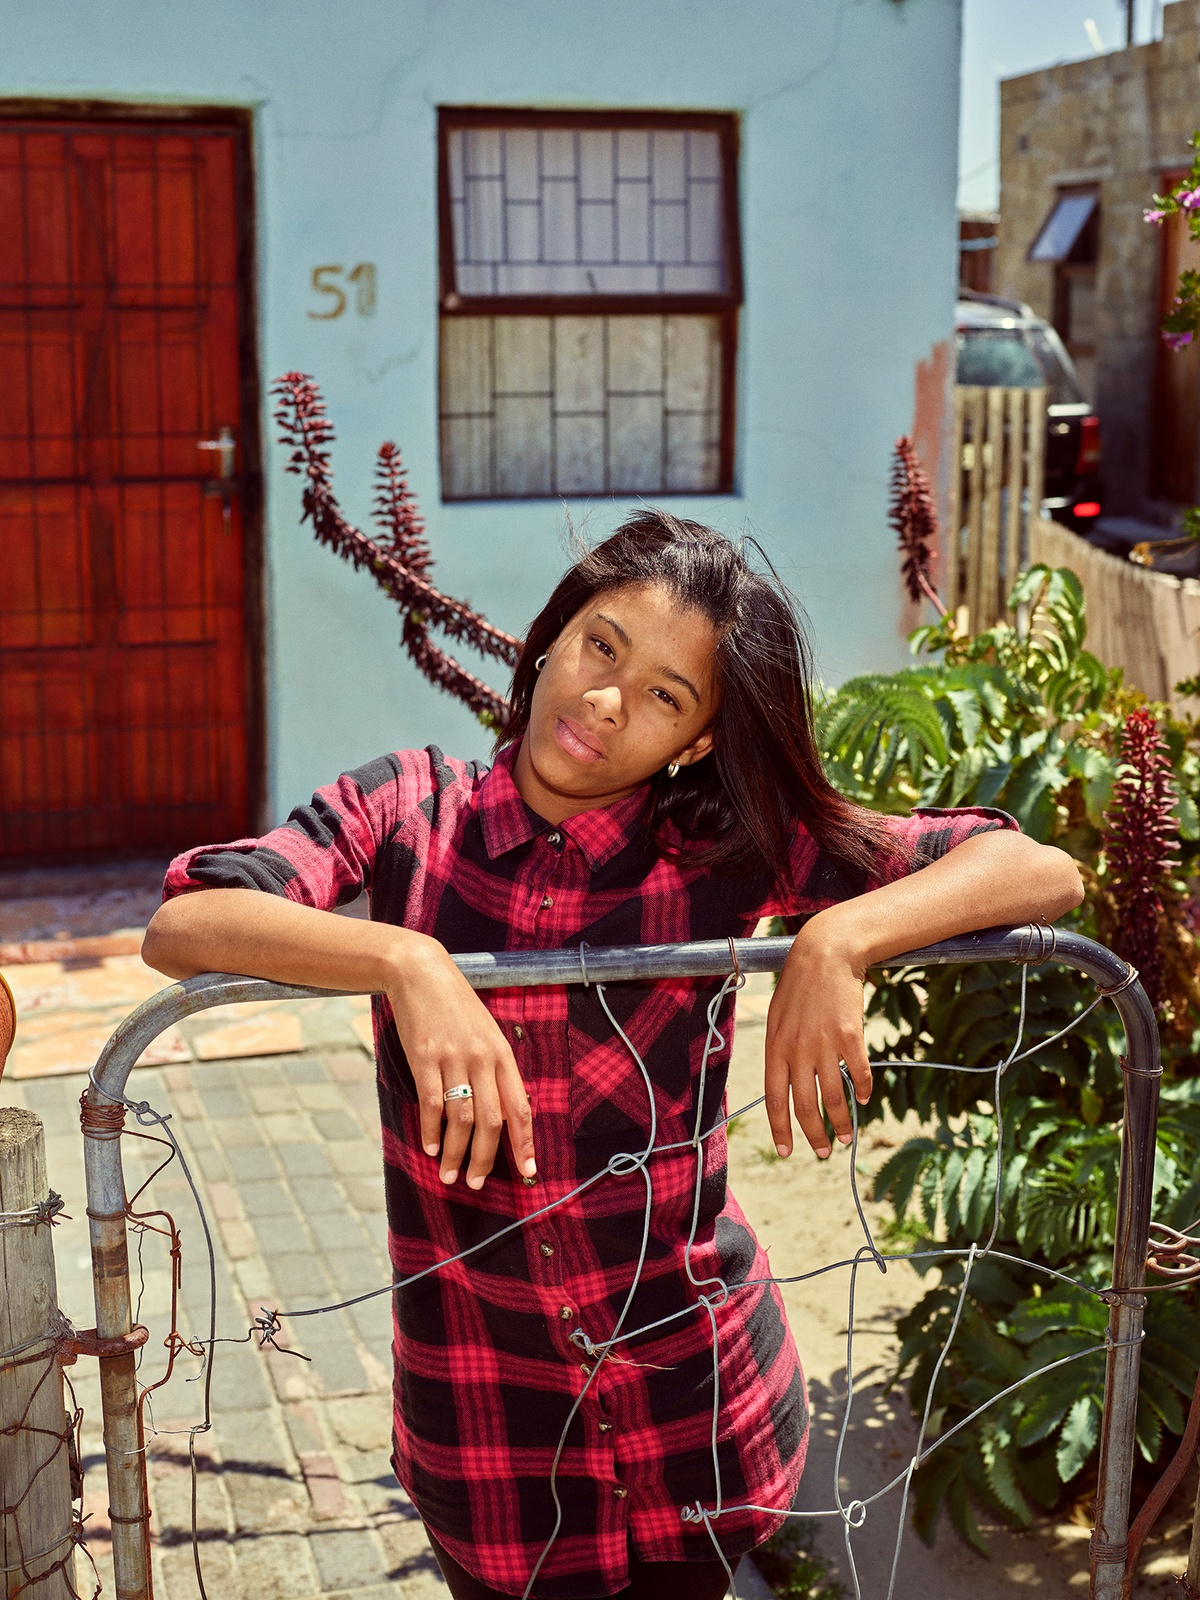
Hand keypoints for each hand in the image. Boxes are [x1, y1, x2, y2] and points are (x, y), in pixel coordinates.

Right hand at [384, 936, 535, 1189]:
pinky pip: (431, 1104)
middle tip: (477, 1184)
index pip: (519, 1106)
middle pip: (491, 1121)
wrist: (422, 973)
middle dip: (486, 1159)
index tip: (528, 1171)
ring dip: (456, 1153)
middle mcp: (482, 1058)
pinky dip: (431, 1130)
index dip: (525, 1142)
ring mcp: (452, 1058)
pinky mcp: (423, 1058)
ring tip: (449, 1174)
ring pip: (461, 1119)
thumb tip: (502, 1113)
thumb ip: (495, 1070)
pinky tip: (430, 1146)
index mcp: (502, 1054)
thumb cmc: (456, 1007)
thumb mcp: (486, 1033)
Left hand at [764, 917, 871, 1159]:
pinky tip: (864, 1098)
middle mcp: (797, 1051)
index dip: (780, 1128)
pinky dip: (862, 1089)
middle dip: (814, 1135)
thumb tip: (787, 1081)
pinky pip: (858, 1074)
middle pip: (805, 1106)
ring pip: (833, 1097)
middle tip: (824, 1152)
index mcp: (776, 1047)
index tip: (786, 1151)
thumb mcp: (778, 1016)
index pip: (774, 1099)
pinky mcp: (851, 1037)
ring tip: (847, 1137)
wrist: (825, 954)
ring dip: (842, 1122)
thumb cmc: (800, 985)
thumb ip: (782, 1049)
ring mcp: (825, 1045)